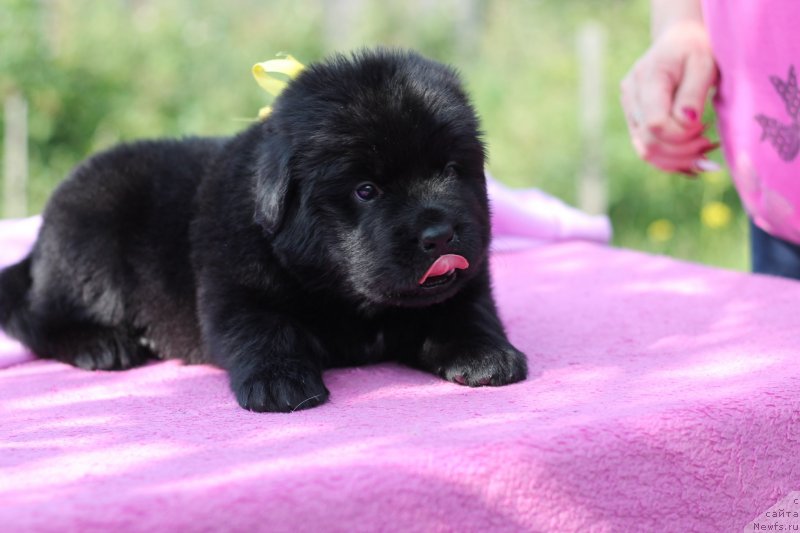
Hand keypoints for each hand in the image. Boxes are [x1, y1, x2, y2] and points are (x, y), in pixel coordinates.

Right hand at [620, 19, 718, 174]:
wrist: (678, 42)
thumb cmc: (695, 48)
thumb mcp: (703, 62)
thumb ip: (694, 92)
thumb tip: (687, 123)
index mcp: (646, 78)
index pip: (656, 124)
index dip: (681, 135)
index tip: (705, 125)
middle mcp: (630, 97)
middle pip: (649, 142)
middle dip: (683, 151)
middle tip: (710, 143)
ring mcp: (629, 111)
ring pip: (645, 151)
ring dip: (677, 161)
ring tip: (705, 154)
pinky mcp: (635, 122)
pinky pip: (648, 150)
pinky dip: (671, 160)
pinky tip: (693, 160)